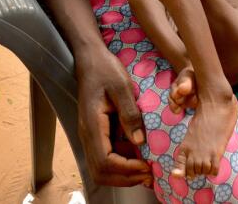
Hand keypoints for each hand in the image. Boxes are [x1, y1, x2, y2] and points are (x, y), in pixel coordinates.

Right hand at [75, 50, 151, 186]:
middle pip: (100, 172)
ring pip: (101, 168)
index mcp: (92, 125)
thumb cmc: (105, 69)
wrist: (90, 58)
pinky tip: (140, 156)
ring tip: (147, 169)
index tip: (147, 167)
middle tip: (149, 174)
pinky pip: (106, 156)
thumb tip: (140, 142)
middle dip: (125, 178)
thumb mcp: (122, 86)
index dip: (126, 170)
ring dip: (123, 174)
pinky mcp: (97, 133)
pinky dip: (122, 163)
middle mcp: (87, 135)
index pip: (104, 161)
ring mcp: (90, 135)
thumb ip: (130, 113)